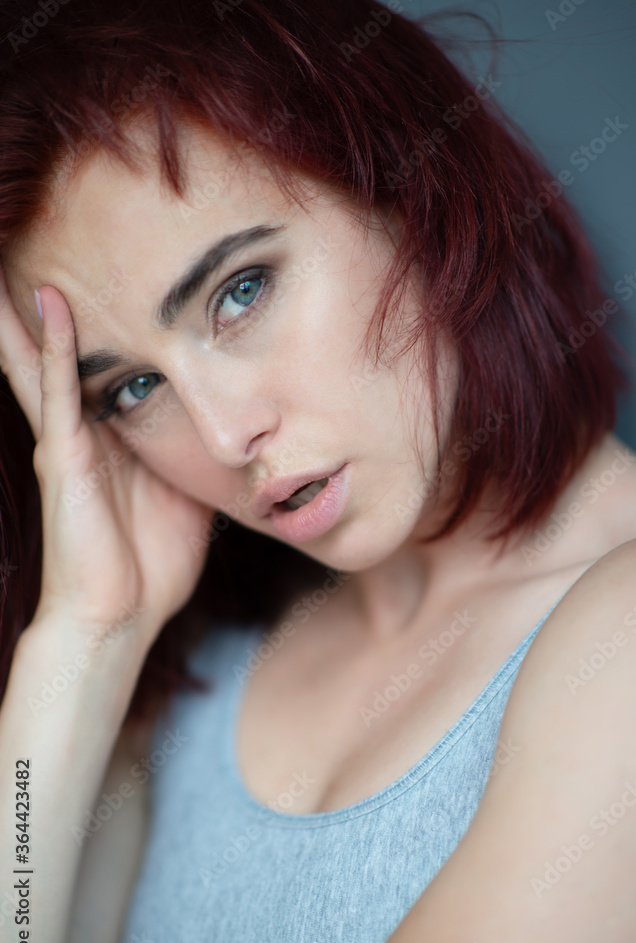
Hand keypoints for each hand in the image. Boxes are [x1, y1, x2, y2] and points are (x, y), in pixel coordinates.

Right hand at [0, 264, 215, 641]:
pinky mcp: (64, 457)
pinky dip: (55, 349)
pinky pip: (59, 393)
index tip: (116, 281)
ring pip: (45, 363)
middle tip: (40, 250)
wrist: (121, 618)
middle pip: (62, 358)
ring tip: (16, 260)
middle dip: (50, 311)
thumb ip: (196, 456)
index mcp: (115, 442)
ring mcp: (69, 442)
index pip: (105, 374)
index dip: (106, 332)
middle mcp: (85, 434)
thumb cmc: (153, 564)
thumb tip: (232, 429)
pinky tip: (50, 305)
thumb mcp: (187, 496)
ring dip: (31, 314)